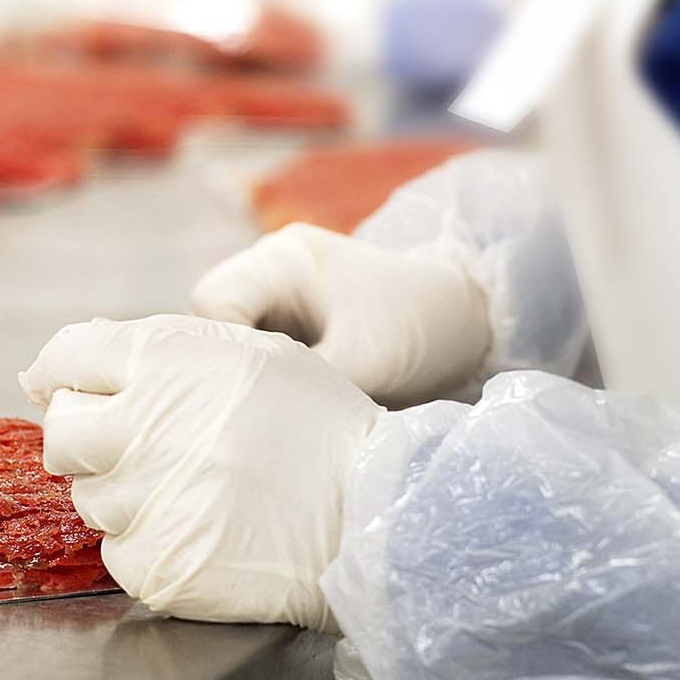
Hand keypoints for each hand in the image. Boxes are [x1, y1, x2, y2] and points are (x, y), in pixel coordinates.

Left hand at [21, 315, 377, 630]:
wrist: (376, 514)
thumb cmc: (316, 426)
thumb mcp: (246, 353)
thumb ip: (148, 350)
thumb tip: (44, 372)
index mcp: (163, 360)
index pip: (64, 358)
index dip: (68, 376)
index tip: (80, 391)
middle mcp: (141, 426)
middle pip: (60, 434)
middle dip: (87, 437)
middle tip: (140, 446)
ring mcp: (146, 501)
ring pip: (89, 497)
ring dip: (125, 493)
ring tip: (192, 489)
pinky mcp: (157, 565)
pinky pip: (119, 553)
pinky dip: (149, 545)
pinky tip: (201, 530)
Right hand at [190, 223, 490, 406]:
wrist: (469, 320)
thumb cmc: (421, 326)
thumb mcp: (365, 360)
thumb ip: (303, 384)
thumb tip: (252, 421)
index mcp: (283, 259)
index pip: (210, 302)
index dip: (221, 350)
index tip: (253, 391)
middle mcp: (270, 266)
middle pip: (210, 318)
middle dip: (230, 363)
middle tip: (259, 403)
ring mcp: (278, 291)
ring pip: (229, 337)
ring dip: (249, 372)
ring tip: (279, 403)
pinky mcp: (291, 317)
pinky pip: (255, 347)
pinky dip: (266, 375)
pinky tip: (287, 399)